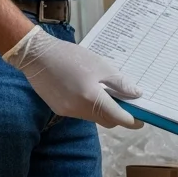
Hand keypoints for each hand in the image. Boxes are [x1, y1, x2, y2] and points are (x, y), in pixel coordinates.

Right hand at [2, 27, 142, 128]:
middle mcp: (80, 110)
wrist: (36, 55)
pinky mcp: (59, 110)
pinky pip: (80, 113)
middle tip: (125, 103)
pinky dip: (89, 107)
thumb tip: (137, 94)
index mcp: (92, 99)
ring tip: (104, 93)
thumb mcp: (101, 66)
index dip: (132, 121)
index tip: (142, 120)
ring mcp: (68, 111)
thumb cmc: (71, 57)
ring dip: (103, 110)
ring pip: (93, 118)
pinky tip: (86, 92)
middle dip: (119, 116)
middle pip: (107, 121)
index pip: (119, 118)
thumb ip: (120, 83)